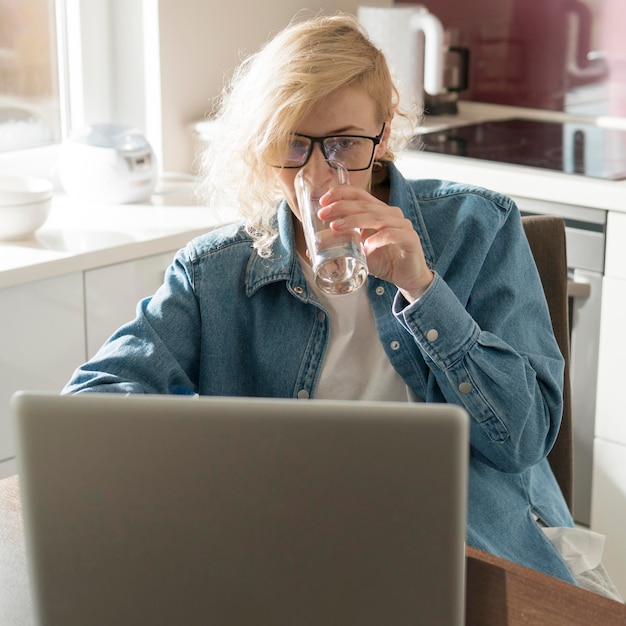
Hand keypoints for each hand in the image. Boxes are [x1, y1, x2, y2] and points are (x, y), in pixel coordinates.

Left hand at [318, 185, 433, 301]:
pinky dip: (377, 240)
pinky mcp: (410, 240)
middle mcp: (391, 214)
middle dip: (341, 208)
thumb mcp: (358, 251)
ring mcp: (402, 225)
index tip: (323, 201)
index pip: (359, 195)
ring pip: (377, 217)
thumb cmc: (383, 260)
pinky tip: (366, 248)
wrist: (407, 277)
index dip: (341, 194)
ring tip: (336, 228)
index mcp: (378, 211)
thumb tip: (313, 246)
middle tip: (323, 215)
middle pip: (365, 205)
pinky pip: (393, 235)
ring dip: (354, 221)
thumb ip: (340, 245)